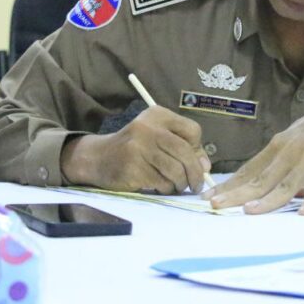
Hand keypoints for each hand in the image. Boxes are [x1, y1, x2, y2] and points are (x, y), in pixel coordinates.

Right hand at [61, 106, 210, 193]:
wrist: (98, 158)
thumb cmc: (135, 148)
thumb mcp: (157, 138)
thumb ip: (183, 147)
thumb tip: (205, 166)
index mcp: (157, 115)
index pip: (192, 130)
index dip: (198, 148)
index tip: (196, 161)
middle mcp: (148, 127)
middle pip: (185, 151)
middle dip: (195, 172)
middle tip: (197, 185)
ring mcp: (139, 147)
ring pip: (175, 170)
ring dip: (181, 183)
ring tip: (178, 187)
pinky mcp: (132, 167)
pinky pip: (161, 182)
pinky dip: (166, 188)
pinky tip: (161, 187)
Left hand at [204, 85, 303, 214]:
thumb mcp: (297, 141)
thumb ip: (284, 163)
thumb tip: (272, 188)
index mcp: (278, 146)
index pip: (249, 169)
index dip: (229, 184)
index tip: (209, 196)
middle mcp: (288, 151)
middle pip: (260, 178)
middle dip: (236, 193)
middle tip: (215, 206)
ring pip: (285, 183)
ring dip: (267, 199)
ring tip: (250, 212)